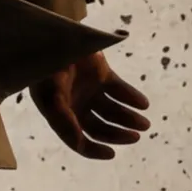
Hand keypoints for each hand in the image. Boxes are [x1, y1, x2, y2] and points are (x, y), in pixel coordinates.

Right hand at [32, 51, 151, 159]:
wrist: (54, 38)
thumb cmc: (46, 70)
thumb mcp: (51, 98)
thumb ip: (64, 122)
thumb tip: (79, 145)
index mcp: (62, 116)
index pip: (79, 140)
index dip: (95, 150)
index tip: (111, 153)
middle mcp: (77, 106)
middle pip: (101, 128)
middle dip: (119, 134)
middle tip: (136, 135)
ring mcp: (91, 91)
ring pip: (114, 111)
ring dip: (130, 119)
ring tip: (145, 123)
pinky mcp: (103, 75)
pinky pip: (121, 91)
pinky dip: (133, 98)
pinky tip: (143, 104)